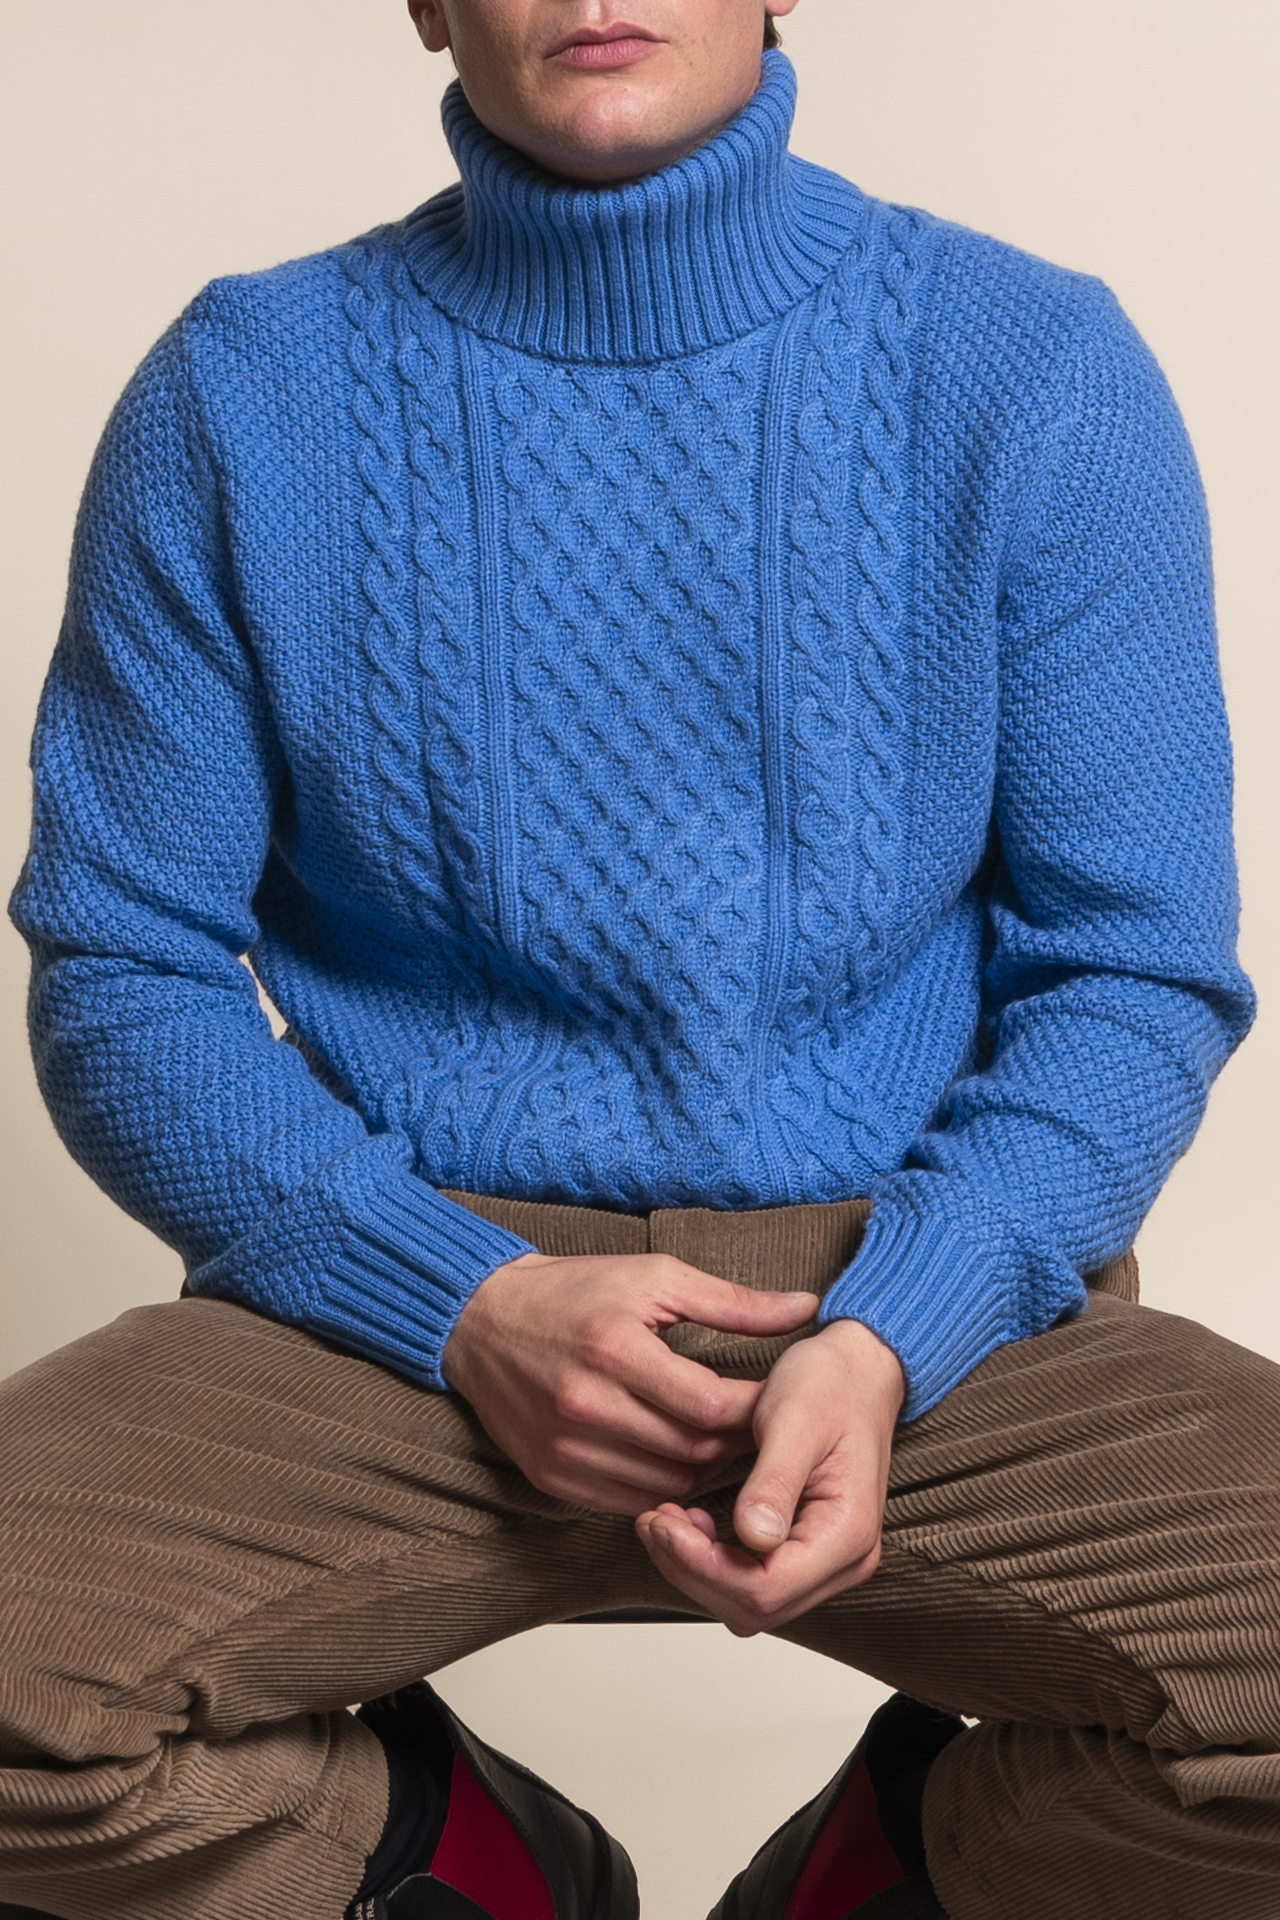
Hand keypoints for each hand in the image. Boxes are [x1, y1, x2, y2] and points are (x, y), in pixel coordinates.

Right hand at [441, 1251, 818, 1515]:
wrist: (482, 1321)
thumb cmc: (575, 1291)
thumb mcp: (655, 1277)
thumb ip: (733, 1302)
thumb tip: (806, 1308)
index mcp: (616, 1349)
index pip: (710, 1405)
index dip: (756, 1411)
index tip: (779, 1401)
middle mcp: (586, 1405)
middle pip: (692, 1450)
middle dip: (737, 1443)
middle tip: (763, 1428)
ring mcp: (565, 1448)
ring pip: (666, 1484)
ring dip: (705, 1470)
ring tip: (724, 1442)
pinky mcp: (551, 1476)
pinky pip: (629, 1501)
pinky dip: (663, 1487)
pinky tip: (678, 1459)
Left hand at [635, 1318, 904, 1633]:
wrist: (857, 1371)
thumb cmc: (831, 1386)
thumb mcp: (795, 1420)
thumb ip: (774, 1482)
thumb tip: (753, 1537)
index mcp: (846, 1533)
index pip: (765, 1589)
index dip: (705, 1568)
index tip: (664, 1525)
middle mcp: (845, 1561)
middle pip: (755, 1606)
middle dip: (693, 1570)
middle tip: (654, 1520)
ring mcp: (828, 1562)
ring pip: (750, 1602)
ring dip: (698, 1569)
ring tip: (664, 1519)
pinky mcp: (808, 1553)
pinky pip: (754, 1581)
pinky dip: (713, 1563)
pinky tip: (692, 1525)